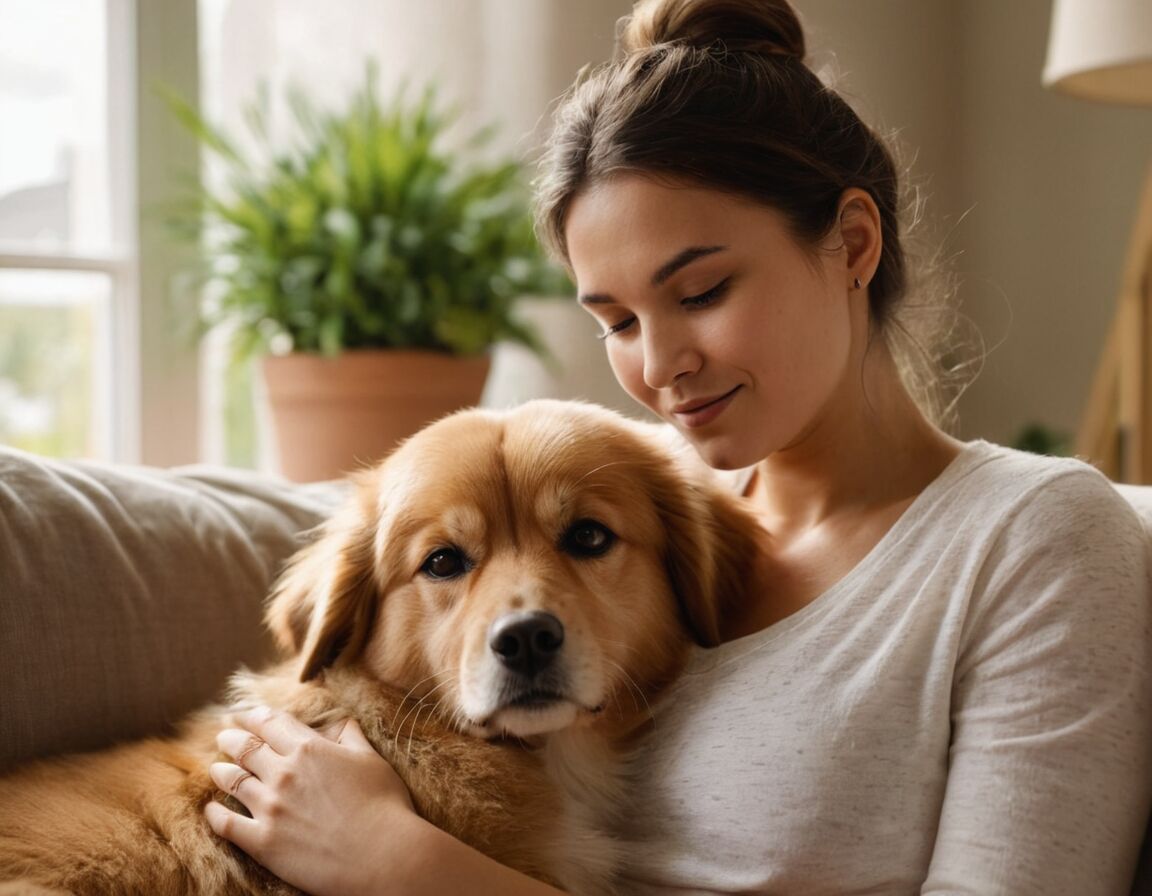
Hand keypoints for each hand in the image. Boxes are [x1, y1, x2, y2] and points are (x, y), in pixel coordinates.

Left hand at [205, 707, 413, 895]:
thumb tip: (341, 721)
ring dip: (221, 771)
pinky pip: (227, 824)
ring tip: (216, 768)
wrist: (382, 855)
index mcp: (309, 748)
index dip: (252, 715)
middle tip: (223, 736)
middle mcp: (284, 772)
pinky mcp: (263, 841)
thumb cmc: (383, 805)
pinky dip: (215, 815)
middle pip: (246, 748)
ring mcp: (270, 807)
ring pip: (233, 781)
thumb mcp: (371, 759)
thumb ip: (350, 736)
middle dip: (231, 738)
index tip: (241, 713)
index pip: (271, 723)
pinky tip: (211, 810)